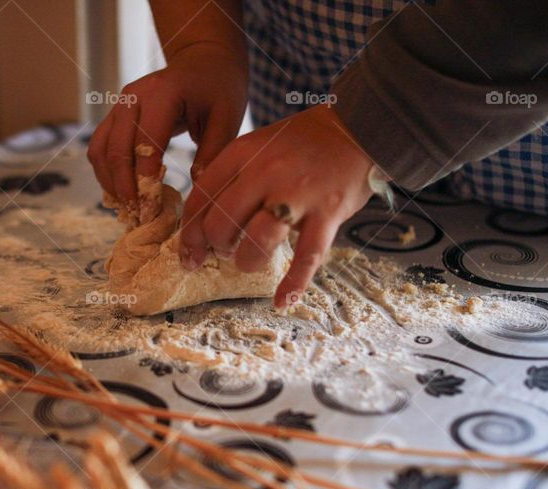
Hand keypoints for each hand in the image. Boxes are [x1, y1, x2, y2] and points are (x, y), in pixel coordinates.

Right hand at [87, 42, 246, 216]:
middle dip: (124, 188)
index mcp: (163, 94)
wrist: (202, 60)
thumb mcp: (226, 119)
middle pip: (116, 150)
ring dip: (110, 183)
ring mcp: (120, 104)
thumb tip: (197, 196)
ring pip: (100, 150)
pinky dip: (106, 173)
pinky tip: (121, 193)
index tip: (151, 211)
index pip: (146, 144)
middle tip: (138, 216)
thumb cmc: (218, 89)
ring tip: (128, 208)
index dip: (145, 181)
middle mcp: (133, 97)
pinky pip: (100, 147)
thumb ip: (211, 155)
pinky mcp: (114, 115)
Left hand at [178, 105, 375, 307]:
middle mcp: (266, 172)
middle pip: (221, 224)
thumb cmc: (302, 143)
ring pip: (256, 243)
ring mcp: (298, 193)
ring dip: (246, 262)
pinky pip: (306, 257)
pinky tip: (282, 301)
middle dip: (217, 248)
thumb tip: (204, 222)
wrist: (357, 128)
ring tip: (250, 261)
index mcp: (243, 153)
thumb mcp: (258, 145)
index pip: (201, 198)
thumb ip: (232, 177)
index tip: (190, 253)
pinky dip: (293, 284)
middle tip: (226, 251)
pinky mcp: (328, 213)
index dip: (190, 232)